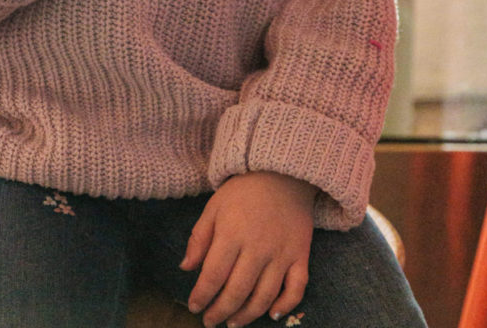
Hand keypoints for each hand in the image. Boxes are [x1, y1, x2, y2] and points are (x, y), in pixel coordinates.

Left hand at [180, 172, 314, 326]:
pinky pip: (296, 289)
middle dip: (220, 311)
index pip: (213, 276)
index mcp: (231, 234)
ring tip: (233, 323)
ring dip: (247, 315)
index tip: (194, 307)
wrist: (282, 173)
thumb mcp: (214, 207)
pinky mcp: (300, 256)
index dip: (202, 296)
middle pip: (237, 291)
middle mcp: (257, 248)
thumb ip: (199, 238)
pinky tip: (272, 314)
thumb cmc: (243, 191)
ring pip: (264, 296)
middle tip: (210, 321)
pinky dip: (285, 305)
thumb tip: (186, 268)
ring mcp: (281, 254)